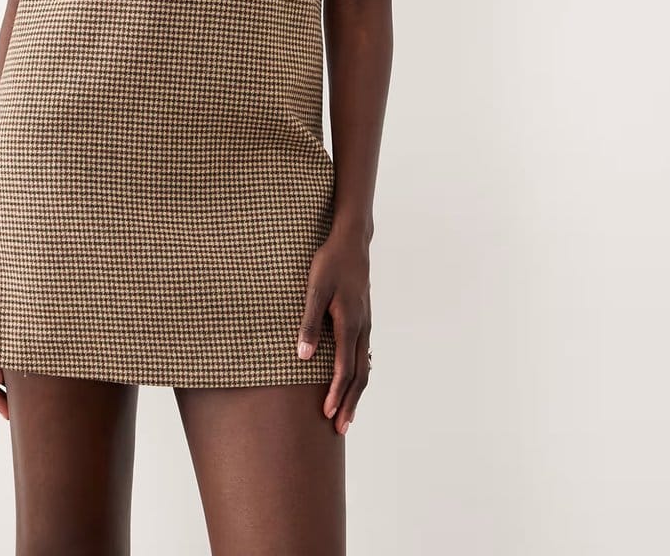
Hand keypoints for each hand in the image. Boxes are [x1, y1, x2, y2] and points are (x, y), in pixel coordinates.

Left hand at [296, 228, 370, 434]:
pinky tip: (351, 382)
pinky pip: (363, 355)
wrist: (352, 241)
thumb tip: (303, 356)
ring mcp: (365, 324)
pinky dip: (358, 375)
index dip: (336, 394)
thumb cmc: (330, 263)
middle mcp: (362, 328)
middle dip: (350, 403)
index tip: (326, 414)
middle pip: (359, 375)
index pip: (345, 369)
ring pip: (364, 367)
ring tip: (346, 415)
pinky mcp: (363, 319)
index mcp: (350, 323)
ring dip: (356, 393)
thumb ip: (309, 322)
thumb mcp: (314, 289)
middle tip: (340, 429)